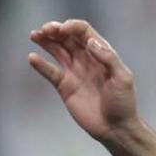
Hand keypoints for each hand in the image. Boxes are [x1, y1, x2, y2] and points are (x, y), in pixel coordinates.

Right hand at [28, 19, 140, 141]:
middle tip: (44, 30)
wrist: (115, 128)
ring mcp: (74, 72)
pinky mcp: (64, 86)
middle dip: (55, 30)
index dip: (72, 26)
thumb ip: (108, 58)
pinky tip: (32, 58)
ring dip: (45, 41)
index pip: (83, 32)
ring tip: (34, 35)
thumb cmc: (123, 102)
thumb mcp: (123, 77)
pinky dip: (40, 64)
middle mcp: (85, 58)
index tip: (62, 29)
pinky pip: (50, 72)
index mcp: (101, 52)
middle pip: (67, 38)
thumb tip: (89, 42)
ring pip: (56, 50)